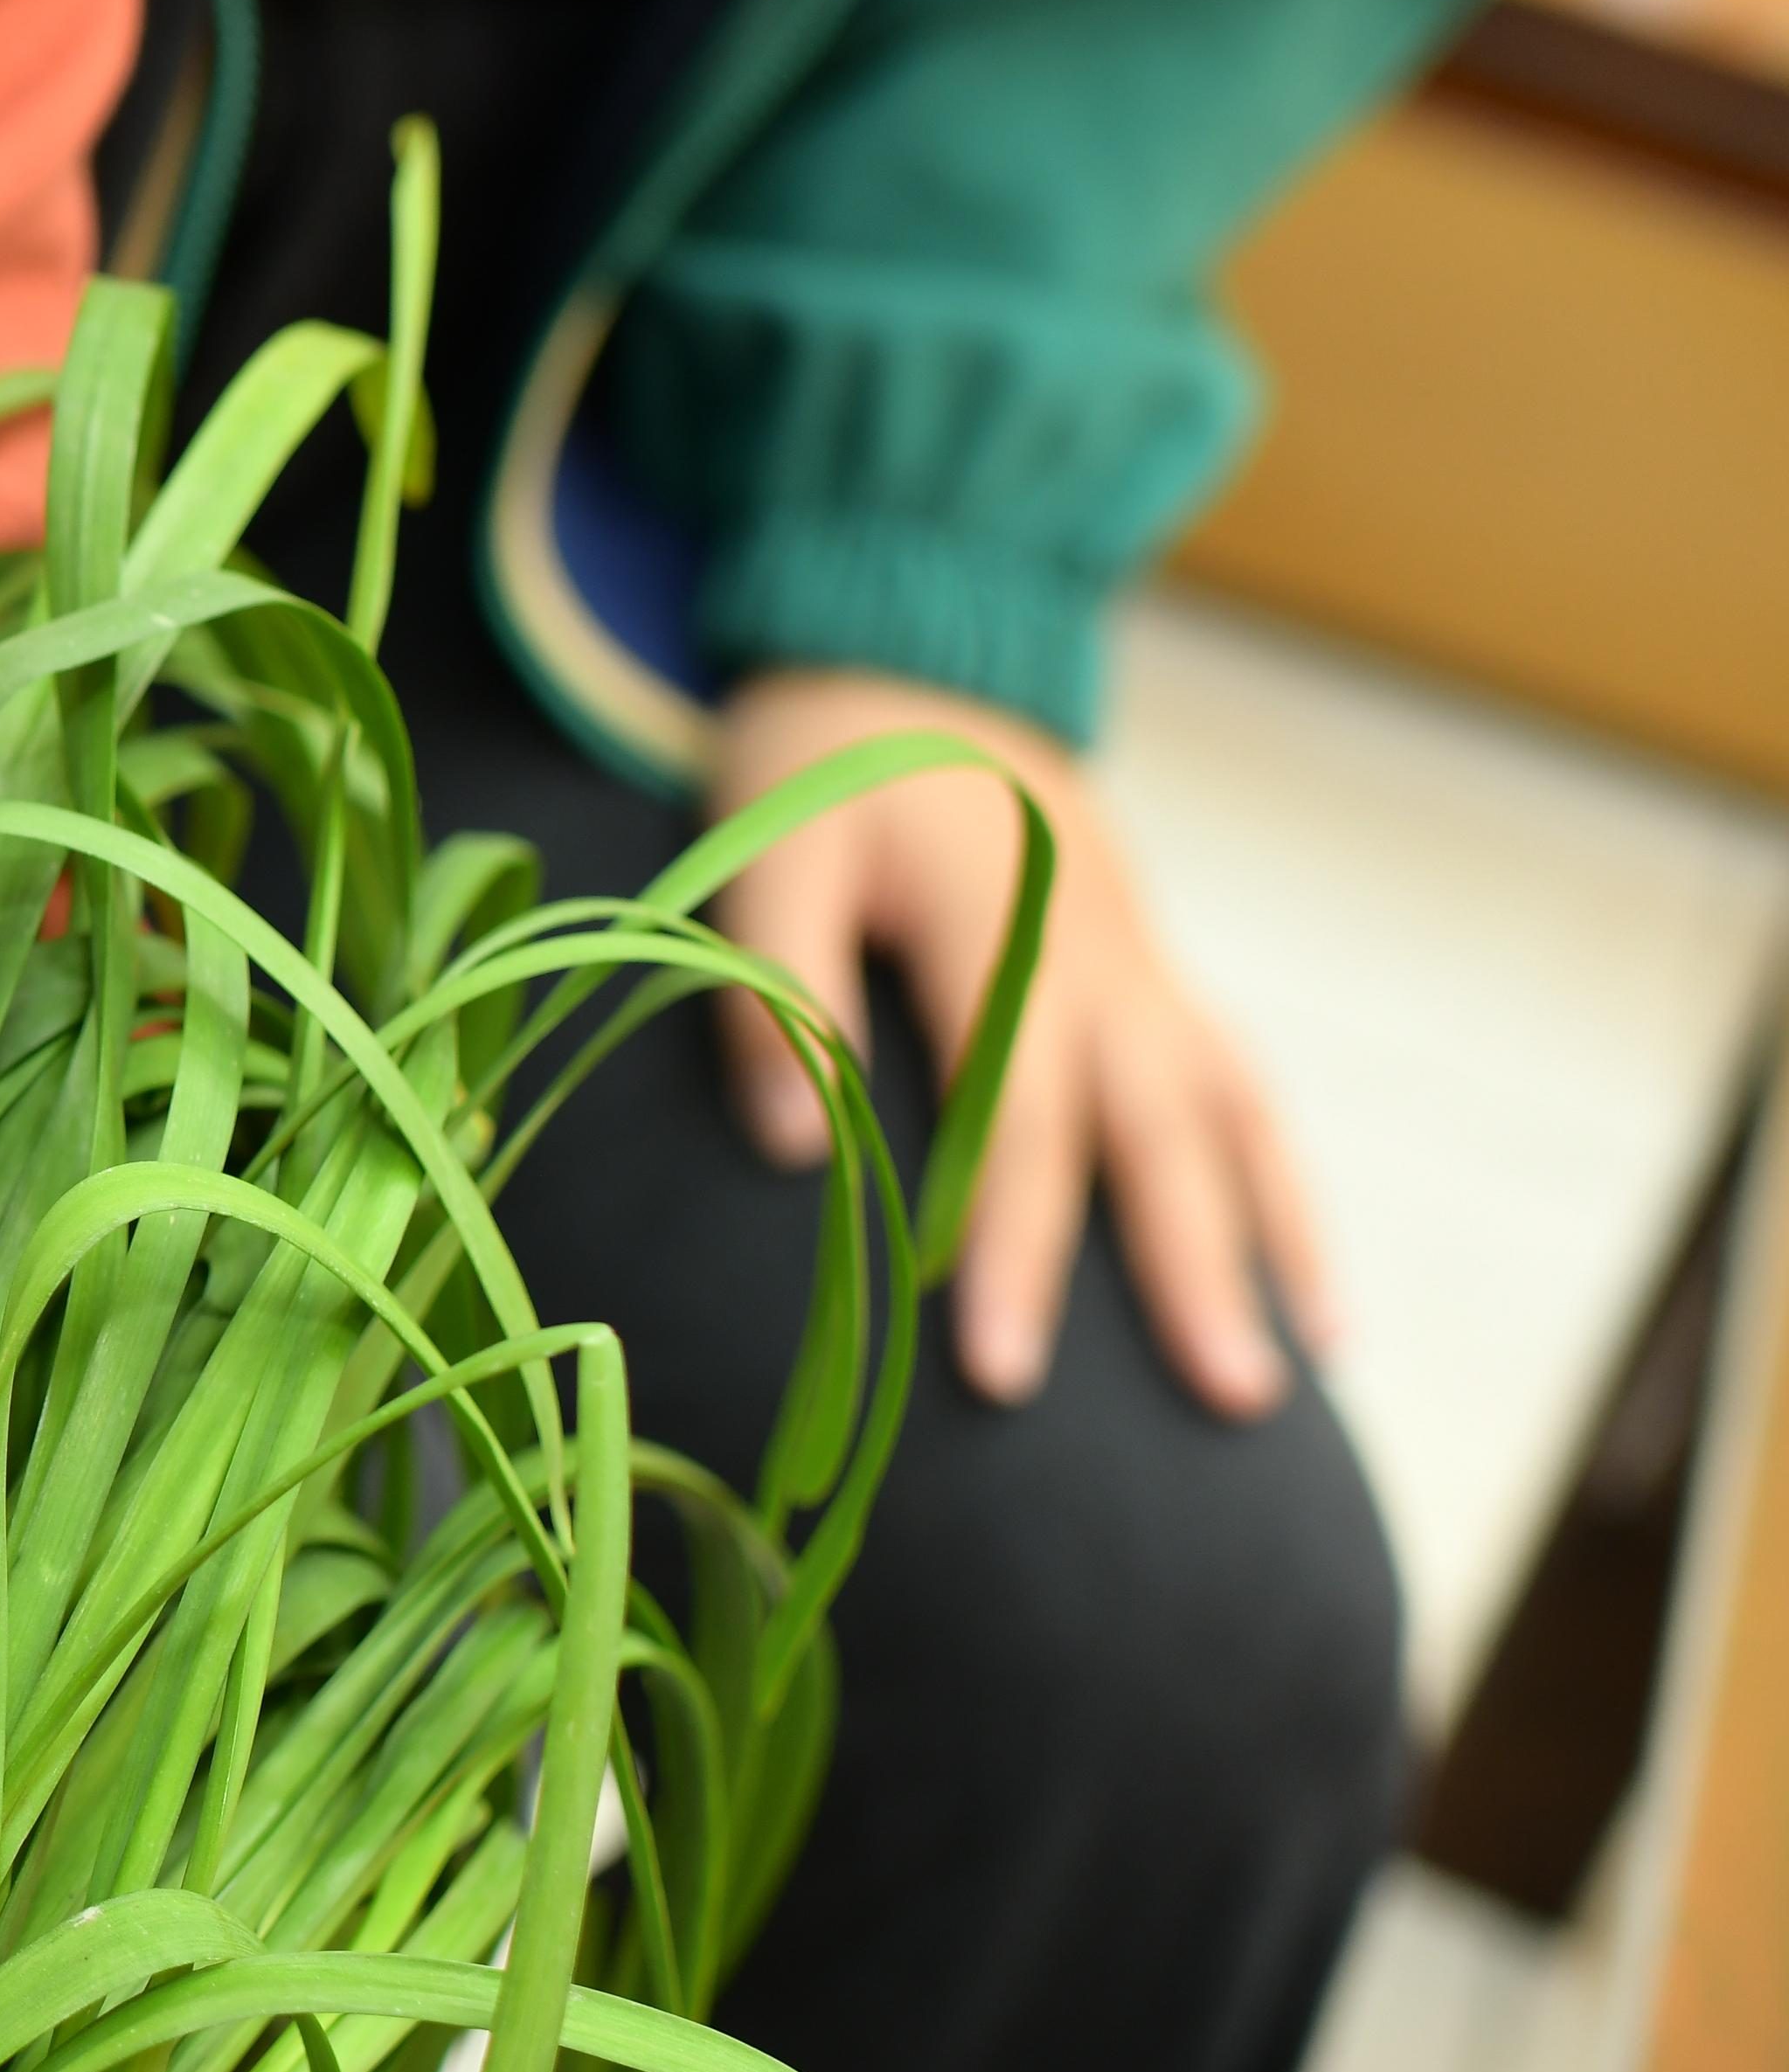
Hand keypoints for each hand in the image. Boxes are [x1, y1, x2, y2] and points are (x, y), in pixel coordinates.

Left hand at [707, 668, 1331, 1416]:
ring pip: (1228, 1120)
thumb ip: (771, 995)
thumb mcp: (760, 859)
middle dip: (1179, 1278)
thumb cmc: (817, 774)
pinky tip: (1311, 1296)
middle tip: (1216, 1409)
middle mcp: (1098, 963)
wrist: (907, 662)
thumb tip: (798, 1152)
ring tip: (1287, 1384)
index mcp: (1000, 936)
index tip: (1001, 1370)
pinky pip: (1241, 1092)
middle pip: (1153, 1137)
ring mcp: (1146, 969)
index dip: (1008, 1245)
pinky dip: (1279, 1190)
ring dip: (1265, 1247)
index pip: (1014, 1121)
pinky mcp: (1159, 975)